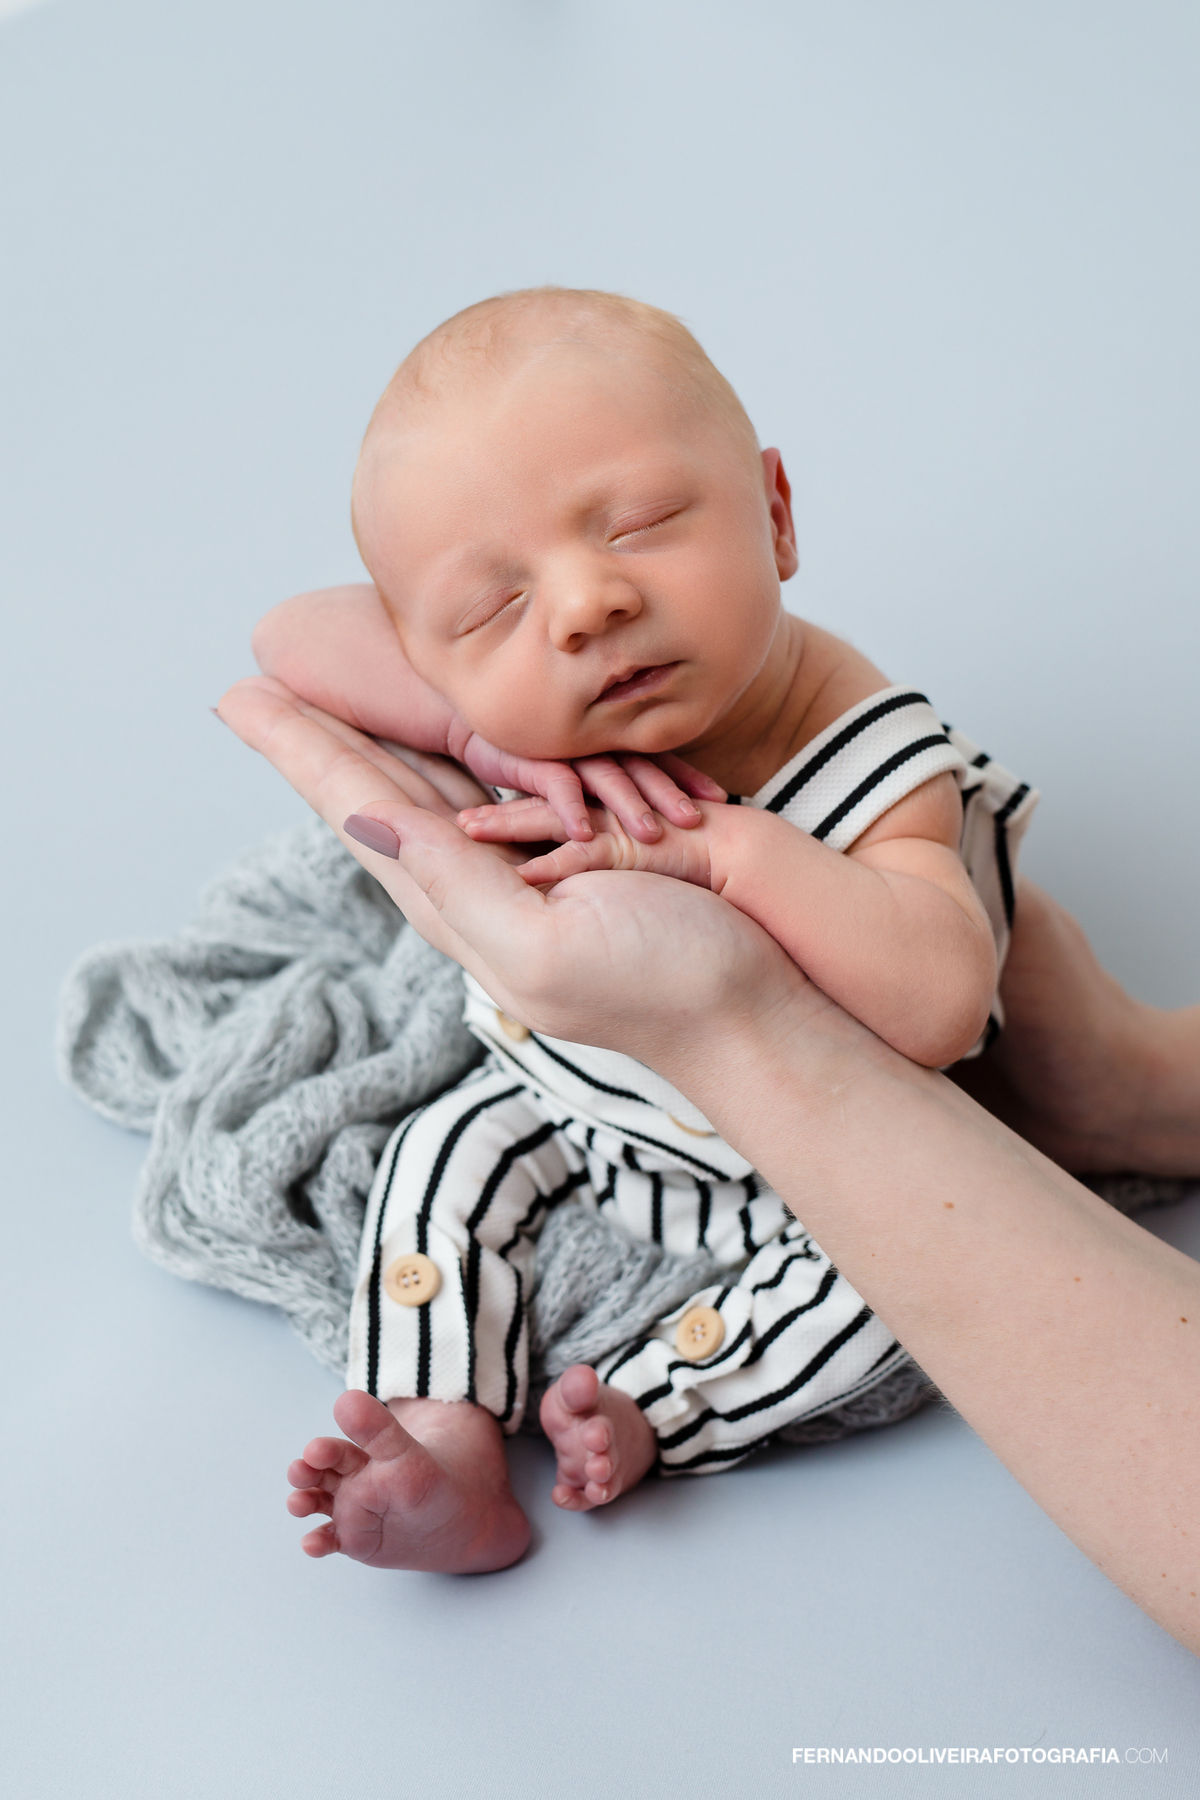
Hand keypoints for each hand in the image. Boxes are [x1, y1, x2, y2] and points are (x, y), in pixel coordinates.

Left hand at [216, 677, 806, 1065]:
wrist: (753, 1010)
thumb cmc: (662, 983)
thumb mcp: (544, 944)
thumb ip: (457, 888)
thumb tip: (368, 826)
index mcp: (459, 907)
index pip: (359, 812)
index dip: (299, 753)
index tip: (238, 700)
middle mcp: (480, 888)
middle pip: (376, 796)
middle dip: (315, 742)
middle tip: (255, 691)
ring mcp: (528, 873)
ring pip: (426, 793)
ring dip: (371, 745)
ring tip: (326, 705)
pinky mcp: (576, 858)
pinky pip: (493, 796)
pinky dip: (449, 760)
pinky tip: (438, 742)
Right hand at [452, 737, 725, 845]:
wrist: (474, 725)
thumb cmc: (534, 752)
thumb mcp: (580, 764)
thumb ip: (612, 779)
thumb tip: (655, 812)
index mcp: (613, 745)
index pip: (659, 759)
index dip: (688, 776)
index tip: (720, 798)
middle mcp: (595, 745)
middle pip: (641, 769)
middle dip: (669, 794)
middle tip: (696, 820)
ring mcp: (566, 751)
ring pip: (605, 778)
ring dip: (628, 805)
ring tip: (651, 834)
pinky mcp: (532, 762)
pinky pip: (556, 787)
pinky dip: (570, 809)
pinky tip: (583, 833)